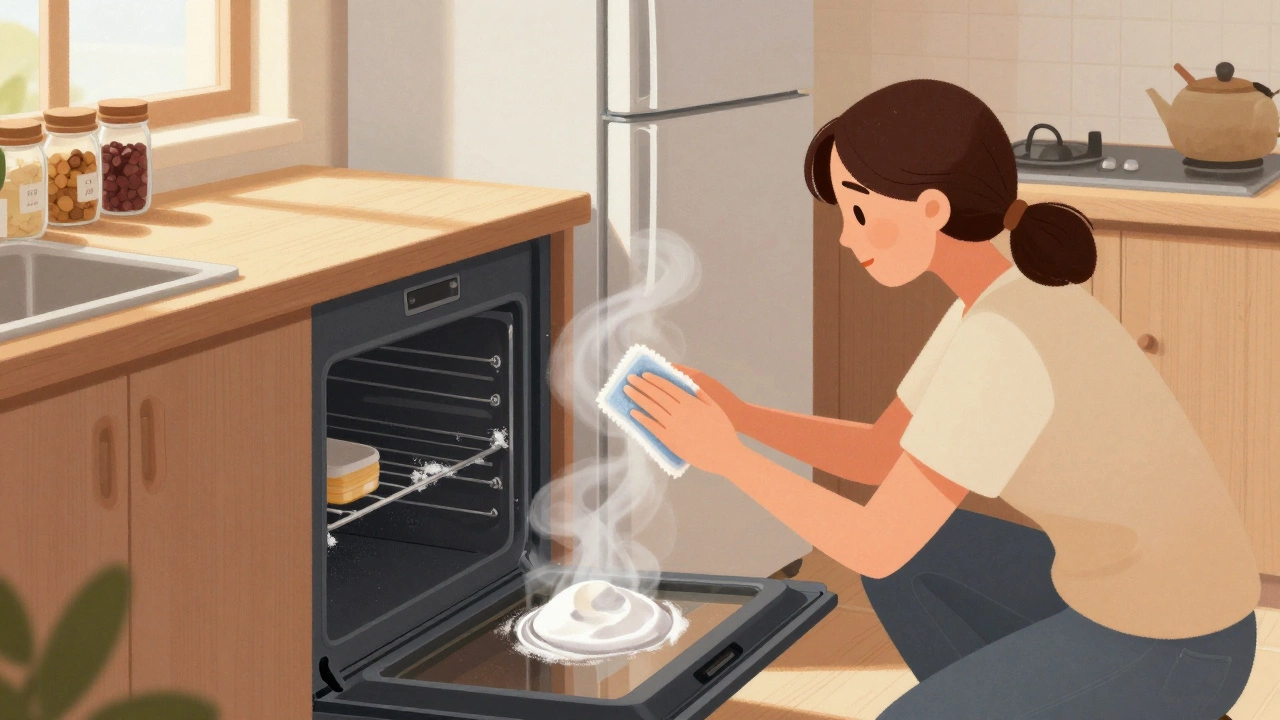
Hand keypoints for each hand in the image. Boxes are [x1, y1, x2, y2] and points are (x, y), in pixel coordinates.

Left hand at [624, 372, 745, 476]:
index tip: (644, 375)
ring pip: (652, 408)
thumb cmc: (723, 431)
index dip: (654, 380)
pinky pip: (652, 427)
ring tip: (628, 391)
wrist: (725, 454)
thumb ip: (701, 395)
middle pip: (656, 395)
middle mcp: (680, 411)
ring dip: (638, 398)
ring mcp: (674, 426)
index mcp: (691, 402)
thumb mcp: (715, 408)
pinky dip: (642, 419)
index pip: (668, 386)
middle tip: (630, 378)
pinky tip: (633, 413)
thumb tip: (688, 385)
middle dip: (642, 385)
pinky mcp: (670, 440)